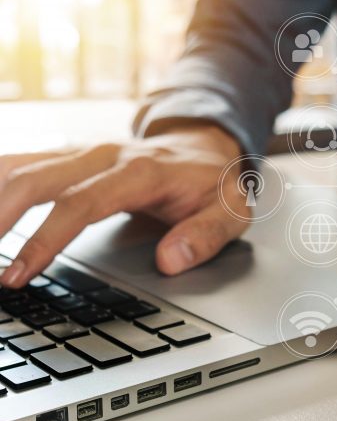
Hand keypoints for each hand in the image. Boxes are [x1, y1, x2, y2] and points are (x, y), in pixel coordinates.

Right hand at [0, 126, 248, 287]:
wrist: (205, 147)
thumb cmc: (212, 183)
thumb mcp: (230, 211)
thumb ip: (205, 235)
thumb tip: (170, 261)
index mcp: (141, 172)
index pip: (82, 204)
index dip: (45, 238)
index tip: (19, 273)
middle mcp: (105, 155)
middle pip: (37, 179)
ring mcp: (84, 152)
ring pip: (21, 165)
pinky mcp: (72, 155)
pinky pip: (23, 161)